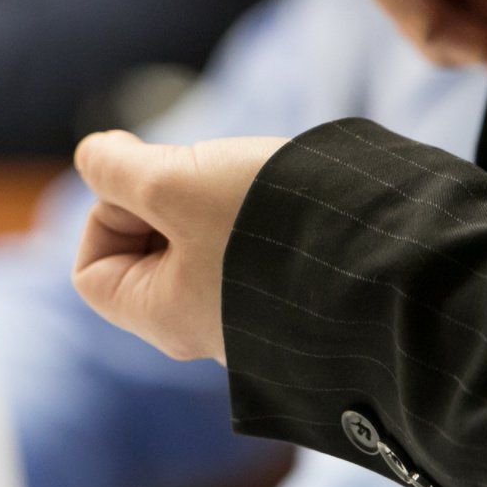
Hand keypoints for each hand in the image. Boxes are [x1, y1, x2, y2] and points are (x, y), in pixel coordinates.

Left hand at [71, 130, 286, 364]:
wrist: (394, 258)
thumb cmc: (272, 226)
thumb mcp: (175, 183)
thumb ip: (119, 169)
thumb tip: (93, 157)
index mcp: (163, 317)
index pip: (92, 271)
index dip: (106, 215)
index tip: (152, 189)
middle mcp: (204, 329)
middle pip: (146, 256)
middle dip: (164, 203)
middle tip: (206, 179)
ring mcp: (251, 317)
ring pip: (201, 247)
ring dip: (212, 204)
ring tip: (251, 188)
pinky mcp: (293, 297)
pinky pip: (249, 253)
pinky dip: (253, 219)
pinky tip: (284, 204)